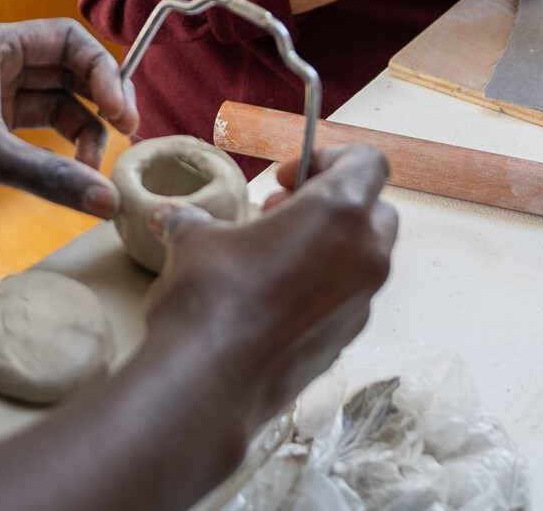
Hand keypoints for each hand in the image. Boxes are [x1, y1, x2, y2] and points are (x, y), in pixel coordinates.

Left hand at [0, 19, 136, 241]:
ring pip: (56, 106)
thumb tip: (108, 200)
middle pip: (68, 71)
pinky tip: (72, 177)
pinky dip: (58, 154)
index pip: (68, 40)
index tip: (122, 112)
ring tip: (91, 168)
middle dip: (99, 100)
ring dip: (81, 133)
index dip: (103, 71)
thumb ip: (50, 176)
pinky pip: (37, 136)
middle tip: (124, 135)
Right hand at [138, 145, 397, 436]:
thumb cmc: (211, 296)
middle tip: (279, 212)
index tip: (286, 177)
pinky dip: (324, 287)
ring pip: (365, 257)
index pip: (368, 163)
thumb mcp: (196, 240)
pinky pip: (348, 298)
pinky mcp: (347, 340)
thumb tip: (168, 216)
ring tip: (272, 256)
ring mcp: (361, 303)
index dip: (330, 158)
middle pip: (374, 210)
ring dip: (329, 246)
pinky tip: (275, 298)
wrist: (212, 384)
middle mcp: (365, 255)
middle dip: (332, 204)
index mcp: (340, 212)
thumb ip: (195, 220)